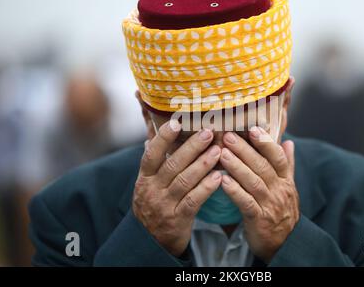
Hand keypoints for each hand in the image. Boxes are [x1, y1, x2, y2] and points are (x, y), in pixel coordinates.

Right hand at [132, 120, 221, 256]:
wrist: (150, 241)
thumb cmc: (153, 205)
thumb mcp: (147, 184)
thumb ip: (153, 161)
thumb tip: (151, 134)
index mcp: (144, 178)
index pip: (151, 154)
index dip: (163, 138)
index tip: (177, 122)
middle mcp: (152, 190)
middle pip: (172, 164)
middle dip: (192, 147)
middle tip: (208, 132)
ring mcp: (164, 205)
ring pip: (184, 181)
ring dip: (203, 164)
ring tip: (218, 151)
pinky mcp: (177, 219)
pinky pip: (193, 201)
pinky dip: (206, 188)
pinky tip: (218, 177)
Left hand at [219, 127, 298, 261]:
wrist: (286, 243)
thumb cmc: (282, 210)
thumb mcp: (288, 186)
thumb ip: (287, 164)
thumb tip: (288, 142)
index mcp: (285, 180)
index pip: (278, 157)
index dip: (266, 142)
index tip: (253, 129)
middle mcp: (279, 190)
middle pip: (262, 166)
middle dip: (245, 150)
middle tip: (228, 136)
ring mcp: (270, 205)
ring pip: (253, 182)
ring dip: (237, 167)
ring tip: (222, 153)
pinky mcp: (259, 219)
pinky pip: (246, 203)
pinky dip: (235, 191)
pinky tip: (222, 181)